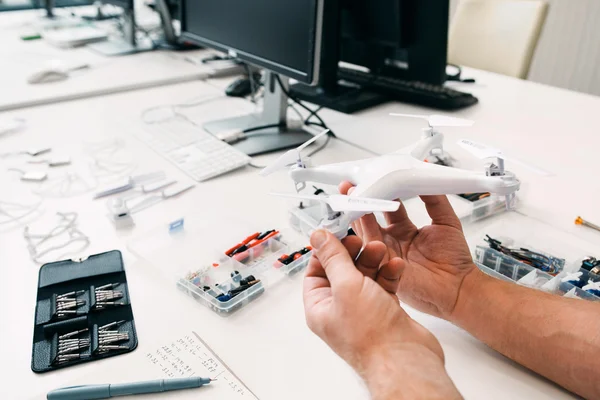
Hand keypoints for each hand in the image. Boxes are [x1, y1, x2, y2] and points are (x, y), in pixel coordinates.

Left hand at [303, 230, 443, 373]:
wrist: (405, 360)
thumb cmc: (371, 335)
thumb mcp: (346, 286)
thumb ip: (333, 258)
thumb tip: (318, 237)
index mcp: (320, 307)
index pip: (316, 271)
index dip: (326, 251)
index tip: (338, 233)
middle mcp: (340, 309)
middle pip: (342, 271)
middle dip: (354, 253)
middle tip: (363, 241)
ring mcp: (363, 311)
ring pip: (365, 276)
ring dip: (373, 261)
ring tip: (382, 250)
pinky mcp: (385, 311)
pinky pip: (384, 285)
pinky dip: (389, 273)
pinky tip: (396, 265)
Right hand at [340, 182, 477, 320]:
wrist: (459, 287)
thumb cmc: (455, 261)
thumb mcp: (446, 221)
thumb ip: (435, 199)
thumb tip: (426, 177)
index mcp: (403, 230)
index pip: (385, 207)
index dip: (379, 192)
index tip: (372, 178)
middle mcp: (391, 240)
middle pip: (368, 216)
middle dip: (358, 200)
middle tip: (351, 185)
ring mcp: (384, 252)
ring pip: (364, 228)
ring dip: (357, 210)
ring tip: (353, 194)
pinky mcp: (382, 264)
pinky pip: (368, 244)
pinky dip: (362, 229)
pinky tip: (360, 214)